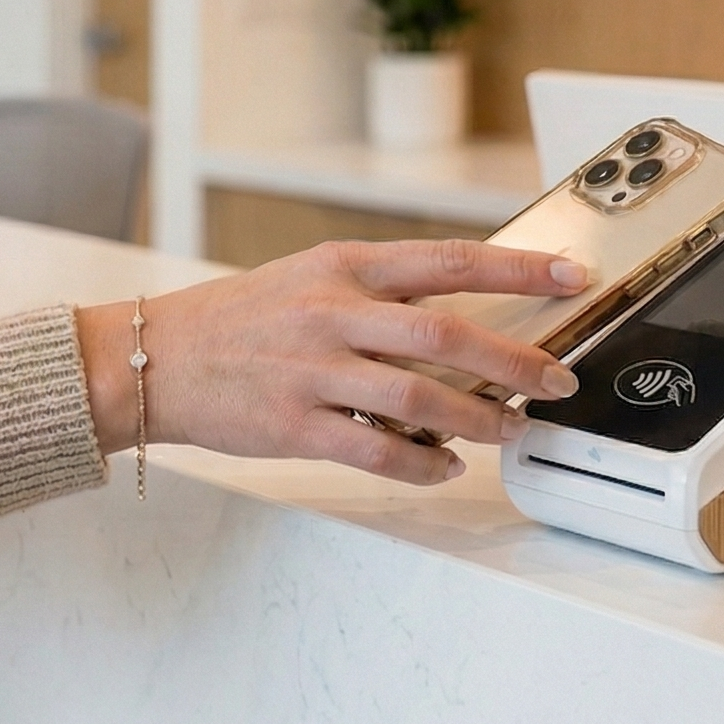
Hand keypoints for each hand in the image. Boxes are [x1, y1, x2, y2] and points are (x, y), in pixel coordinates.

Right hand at [78, 240, 586, 485]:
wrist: (150, 360)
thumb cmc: (236, 321)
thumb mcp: (309, 281)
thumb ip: (380, 295)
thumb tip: (464, 319)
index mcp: (342, 266)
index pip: (449, 259)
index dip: (519, 265)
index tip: (573, 273)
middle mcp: (332, 312)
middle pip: (447, 332)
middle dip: (515, 359)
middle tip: (556, 380)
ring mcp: (313, 370)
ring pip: (420, 395)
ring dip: (480, 418)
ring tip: (512, 431)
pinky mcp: (294, 425)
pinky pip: (377, 449)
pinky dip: (422, 461)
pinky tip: (444, 464)